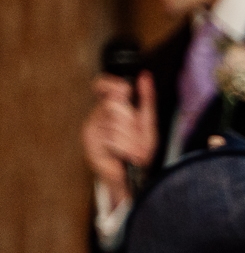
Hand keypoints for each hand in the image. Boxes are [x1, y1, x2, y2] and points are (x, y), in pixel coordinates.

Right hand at [82, 71, 156, 207]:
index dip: (111, 84)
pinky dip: (124, 148)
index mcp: (110, 108)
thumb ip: (147, 100)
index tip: (126, 90)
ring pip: (114, 123)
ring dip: (131, 139)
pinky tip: (123, 155)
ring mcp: (91, 129)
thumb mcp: (147, 123)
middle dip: (131, 121)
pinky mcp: (90, 144)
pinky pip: (111, 139)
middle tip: (137, 136)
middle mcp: (97, 116)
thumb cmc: (138, 150)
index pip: (101, 85)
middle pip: (114, 104)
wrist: (132, 176)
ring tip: (133, 149)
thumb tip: (145, 76)